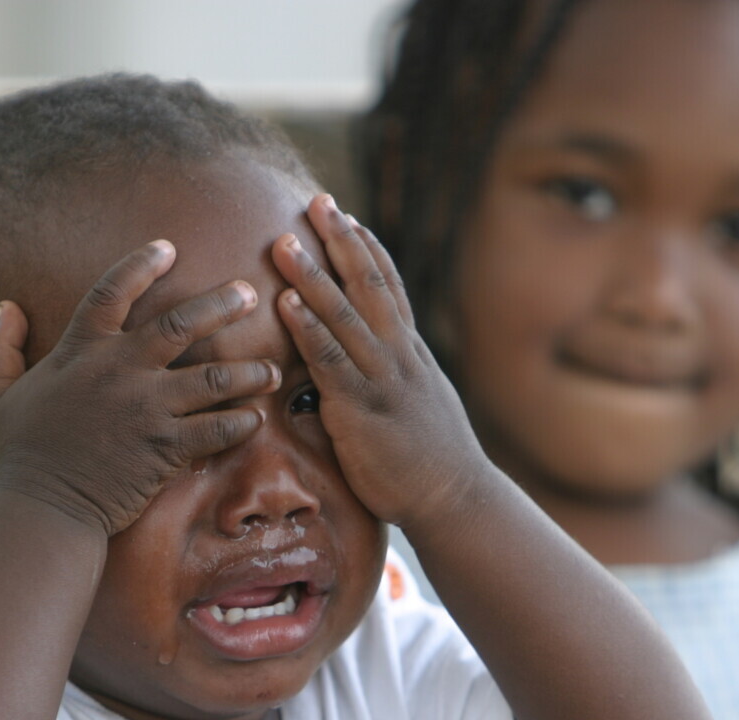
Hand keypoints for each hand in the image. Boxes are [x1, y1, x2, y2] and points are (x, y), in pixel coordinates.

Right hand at [0, 240, 279, 535]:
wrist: (42, 507)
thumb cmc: (19, 452)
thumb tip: (5, 307)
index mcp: (81, 350)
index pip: (112, 291)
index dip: (141, 265)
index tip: (169, 248)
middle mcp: (120, 370)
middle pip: (181, 323)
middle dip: (222, 304)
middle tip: (250, 293)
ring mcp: (147, 408)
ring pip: (213, 376)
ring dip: (249, 371)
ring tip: (272, 371)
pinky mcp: (166, 448)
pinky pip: (217, 429)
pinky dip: (241, 423)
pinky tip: (256, 419)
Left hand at [271, 194, 484, 526]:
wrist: (455, 499)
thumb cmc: (432, 464)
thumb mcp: (418, 408)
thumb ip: (392, 383)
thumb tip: (366, 377)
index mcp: (412, 354)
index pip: (391, 289)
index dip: (368, 250)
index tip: (349, 217)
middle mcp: (400, 355)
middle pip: (369, 285)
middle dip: (341, 241)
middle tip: (317, 202)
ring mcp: (382, 379)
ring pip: (344, 314)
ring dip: (312, 274)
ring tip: (284, 241)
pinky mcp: (362, 409)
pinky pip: (330, 360)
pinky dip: (307, 327)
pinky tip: (285, 302)